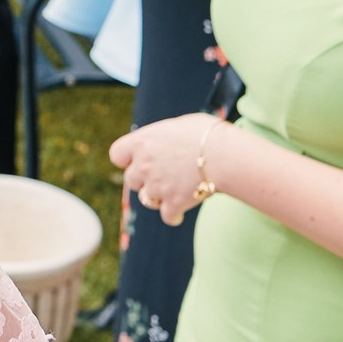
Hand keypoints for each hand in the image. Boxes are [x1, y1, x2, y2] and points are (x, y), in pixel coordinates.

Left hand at [111, 112, 229, 224]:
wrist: (225, 156)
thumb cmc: (208, 134)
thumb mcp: (181, 125)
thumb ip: (165, 136)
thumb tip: (168, 139)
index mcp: (142, 142)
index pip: (117, 154)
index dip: (127, 159)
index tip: (138, 160)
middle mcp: (143, 165)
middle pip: (131, 180)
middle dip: (145, 179)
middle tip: (163, 176)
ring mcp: (156, 186)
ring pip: (147, 199)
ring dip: (157, 197)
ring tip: (173, 191)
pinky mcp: (172, 204)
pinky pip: (167, 216)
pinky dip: (173, 215)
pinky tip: (180, 212)